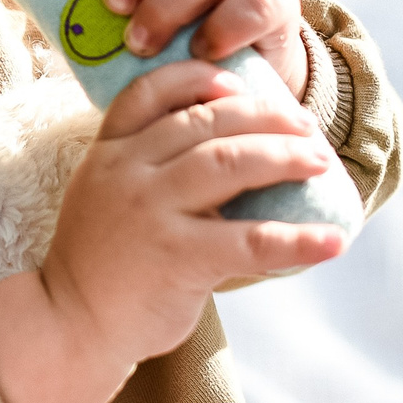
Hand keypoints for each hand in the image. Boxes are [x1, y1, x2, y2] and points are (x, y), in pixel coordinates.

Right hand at [0, 59, 342, 402]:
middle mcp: (128, 171)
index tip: (239, 84)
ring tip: (320, 162)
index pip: (151, 91)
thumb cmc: (101, 263)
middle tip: (306, 127)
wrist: (70, 326)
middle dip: (266, 116)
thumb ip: (150, 167)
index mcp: (110, 152)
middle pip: (206, 119)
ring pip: (230, 161)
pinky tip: (332, 241)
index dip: (199, 77)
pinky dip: (298, 239)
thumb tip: (229, 147)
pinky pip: (250, 240)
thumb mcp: (107, 195)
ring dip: (286, 156)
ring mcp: (151, 212)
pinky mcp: (177, 257)